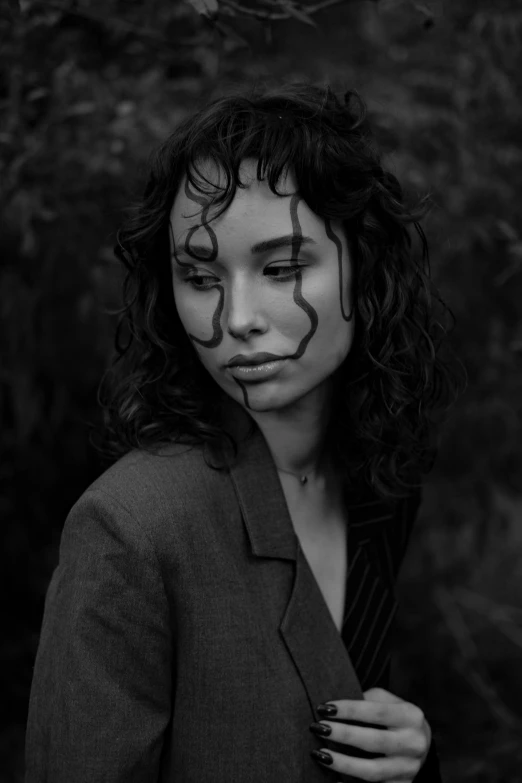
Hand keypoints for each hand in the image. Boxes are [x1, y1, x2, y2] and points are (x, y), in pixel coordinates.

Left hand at [310, 687, 431, 781]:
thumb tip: (334, 706)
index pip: (377, 711)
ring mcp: (409, 768)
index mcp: (411, 716)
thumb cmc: (394, 715)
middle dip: (343, 735)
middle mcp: (414, 743)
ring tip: (319, 754)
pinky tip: (333, 778)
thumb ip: (366, 700)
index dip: (349, 710)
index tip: (325, 708)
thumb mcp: (387, 700)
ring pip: (372, 770)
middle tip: (318, 728)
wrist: (420, 741)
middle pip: (374, 741)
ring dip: (342, 763)